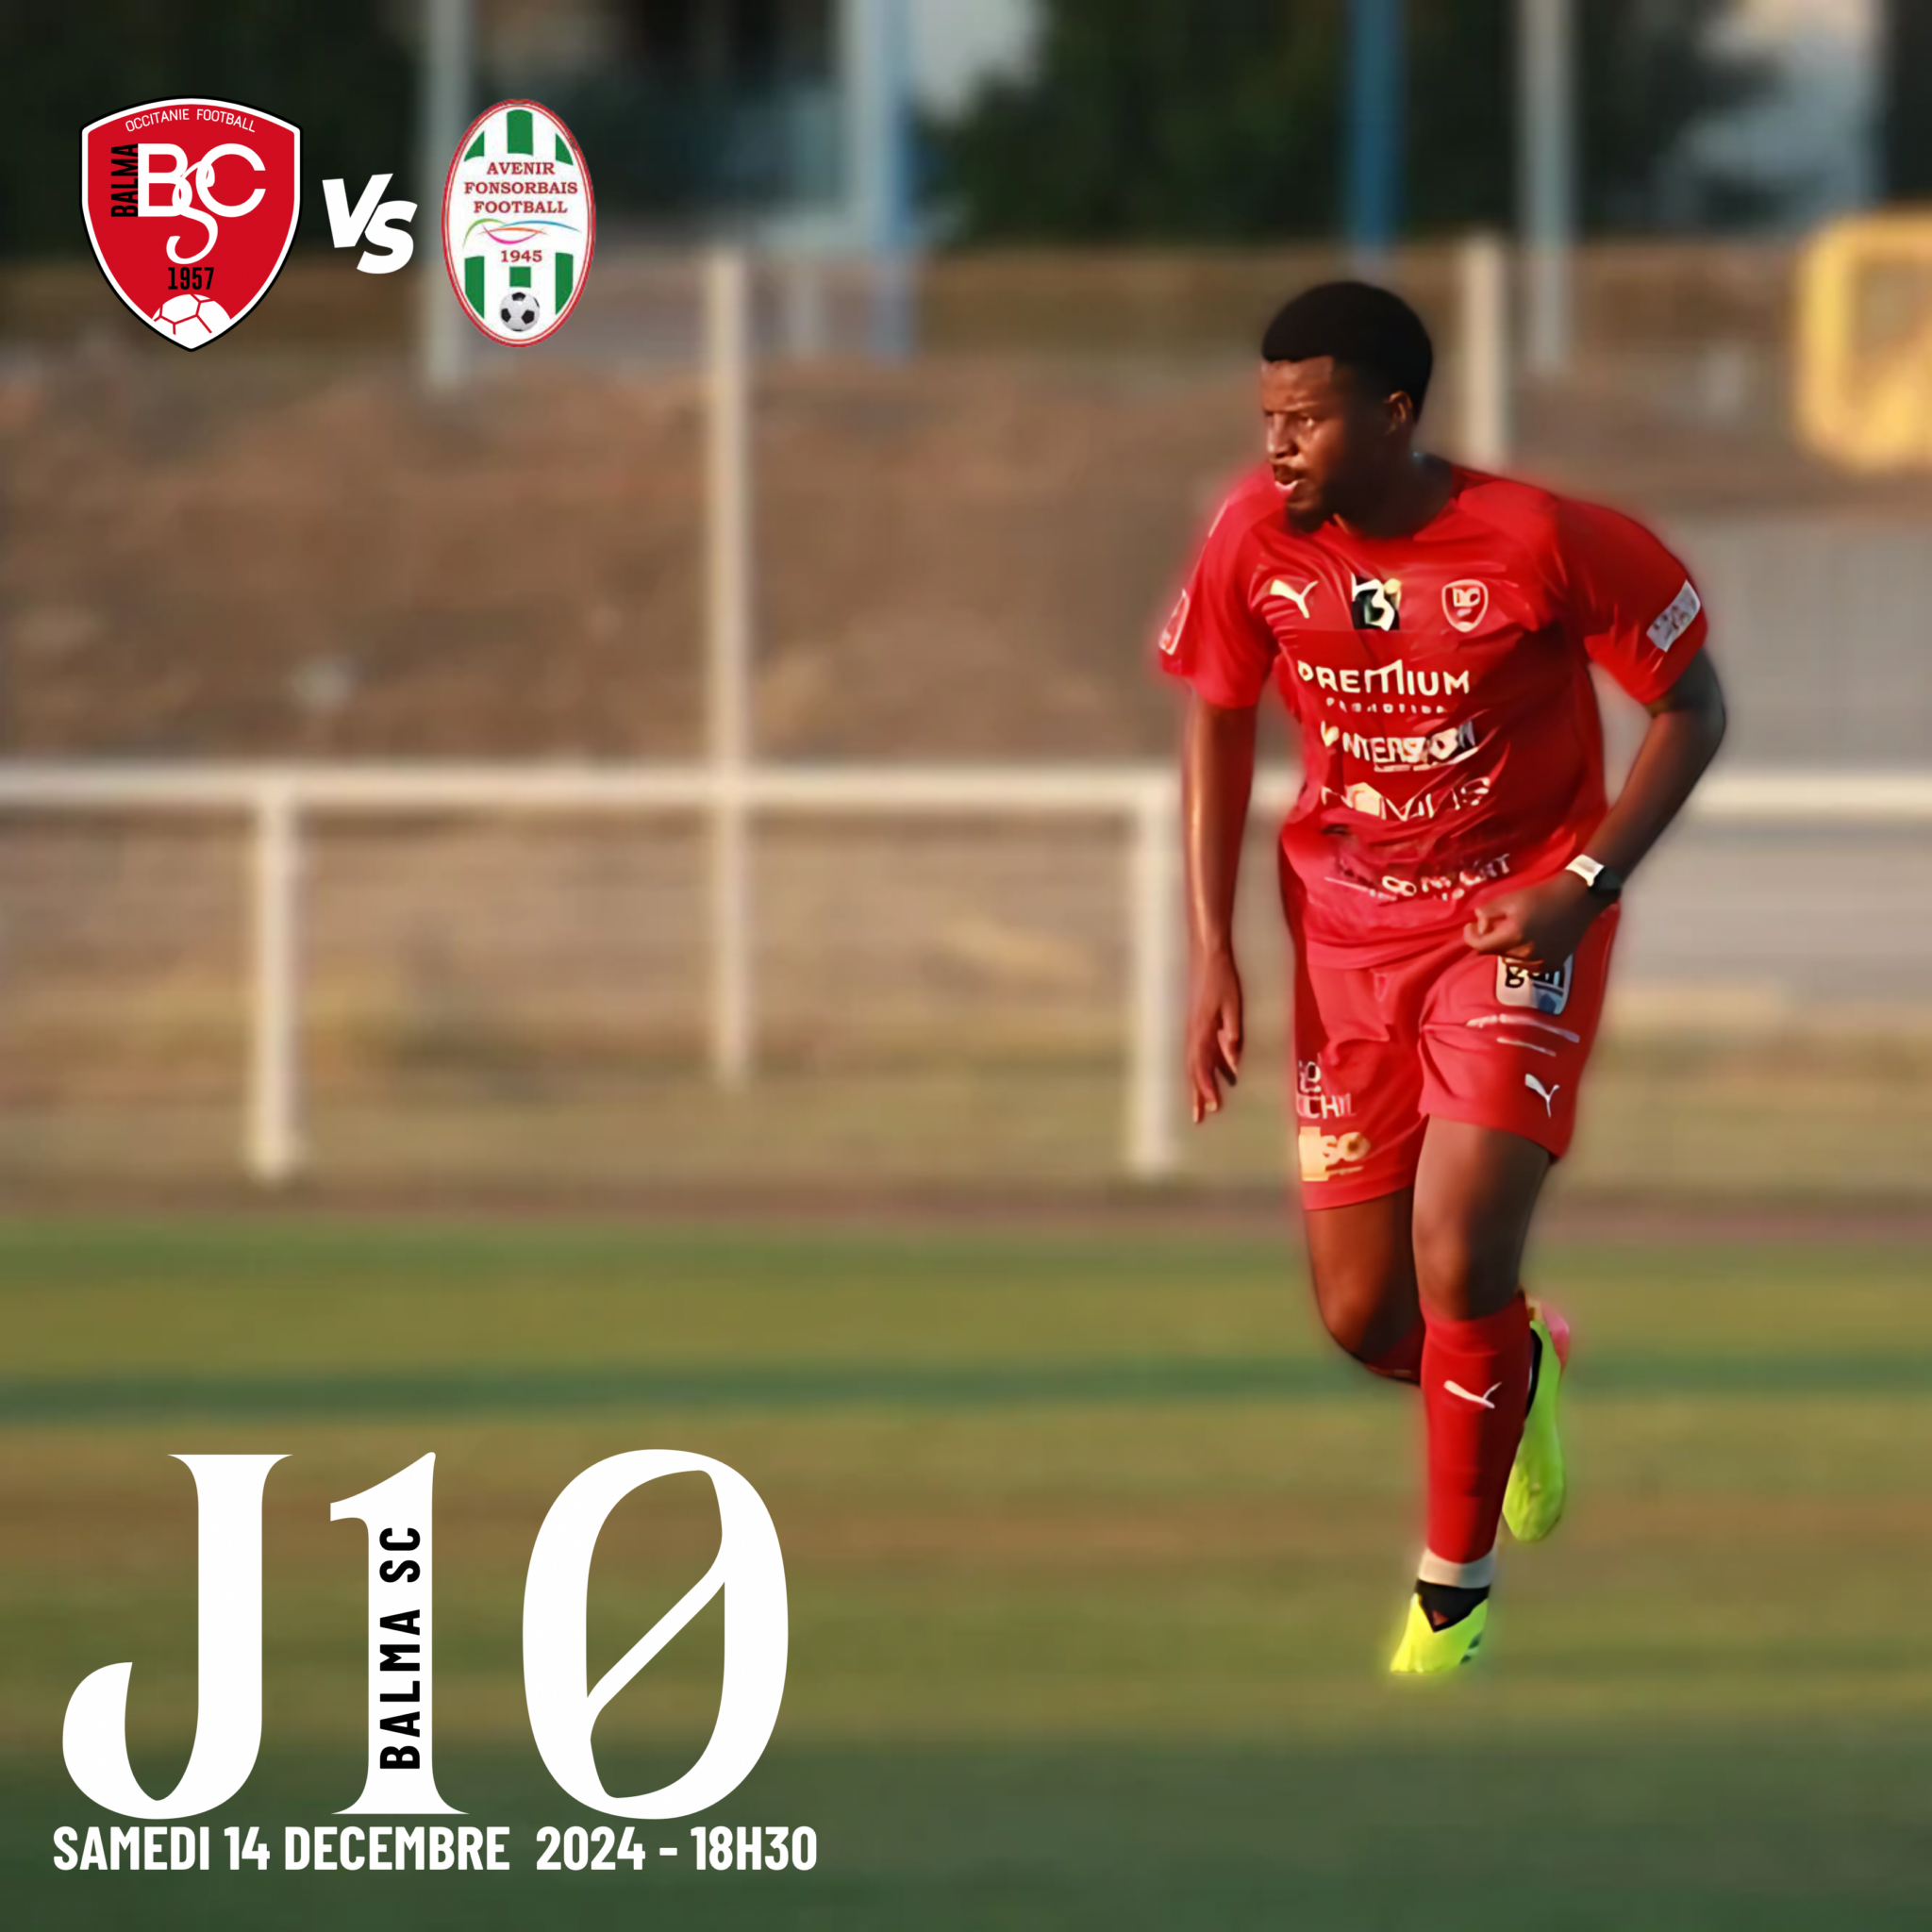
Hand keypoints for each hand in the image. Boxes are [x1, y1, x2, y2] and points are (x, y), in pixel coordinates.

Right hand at [1187, 947, 1244, 1123]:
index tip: (1214, 1107)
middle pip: (1194, 1071)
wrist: (1209, 956)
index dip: (1208, 1088)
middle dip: (1197, 1095)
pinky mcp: (1197, 1023)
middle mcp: (1194, 1033)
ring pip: (1194, 1064)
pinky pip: (1199, 1052)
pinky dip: (1205, 1068)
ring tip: (1203, 1106)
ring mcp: (1194, 1028)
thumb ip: (1232, 1032)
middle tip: (1199, 1119)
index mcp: (1202, 1031)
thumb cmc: (1222, 979)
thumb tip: (1233, 1061)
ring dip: (1198, 1085)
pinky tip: (1218, 1076)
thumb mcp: (1232, 1006)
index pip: (1203, 1067)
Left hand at [1463, 872, 1599, 966]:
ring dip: (1506, 950)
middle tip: (1495, 924)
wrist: (1578, 898)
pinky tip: (1529, 943)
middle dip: (1491, 939)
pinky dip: (1522, 957)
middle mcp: (1526, 954)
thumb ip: (1488, 912)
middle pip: (1496, 952)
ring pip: (1510, 961)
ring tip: (1514, 933)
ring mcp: (1541, 963)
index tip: (1470, 928)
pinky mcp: (1553, 965)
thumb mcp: (1509, 898)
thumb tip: (1477, 924)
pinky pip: (1528, 967)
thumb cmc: (1542, 895)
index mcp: (1513, 936)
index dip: (1471, 937)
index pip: (1480, 946)